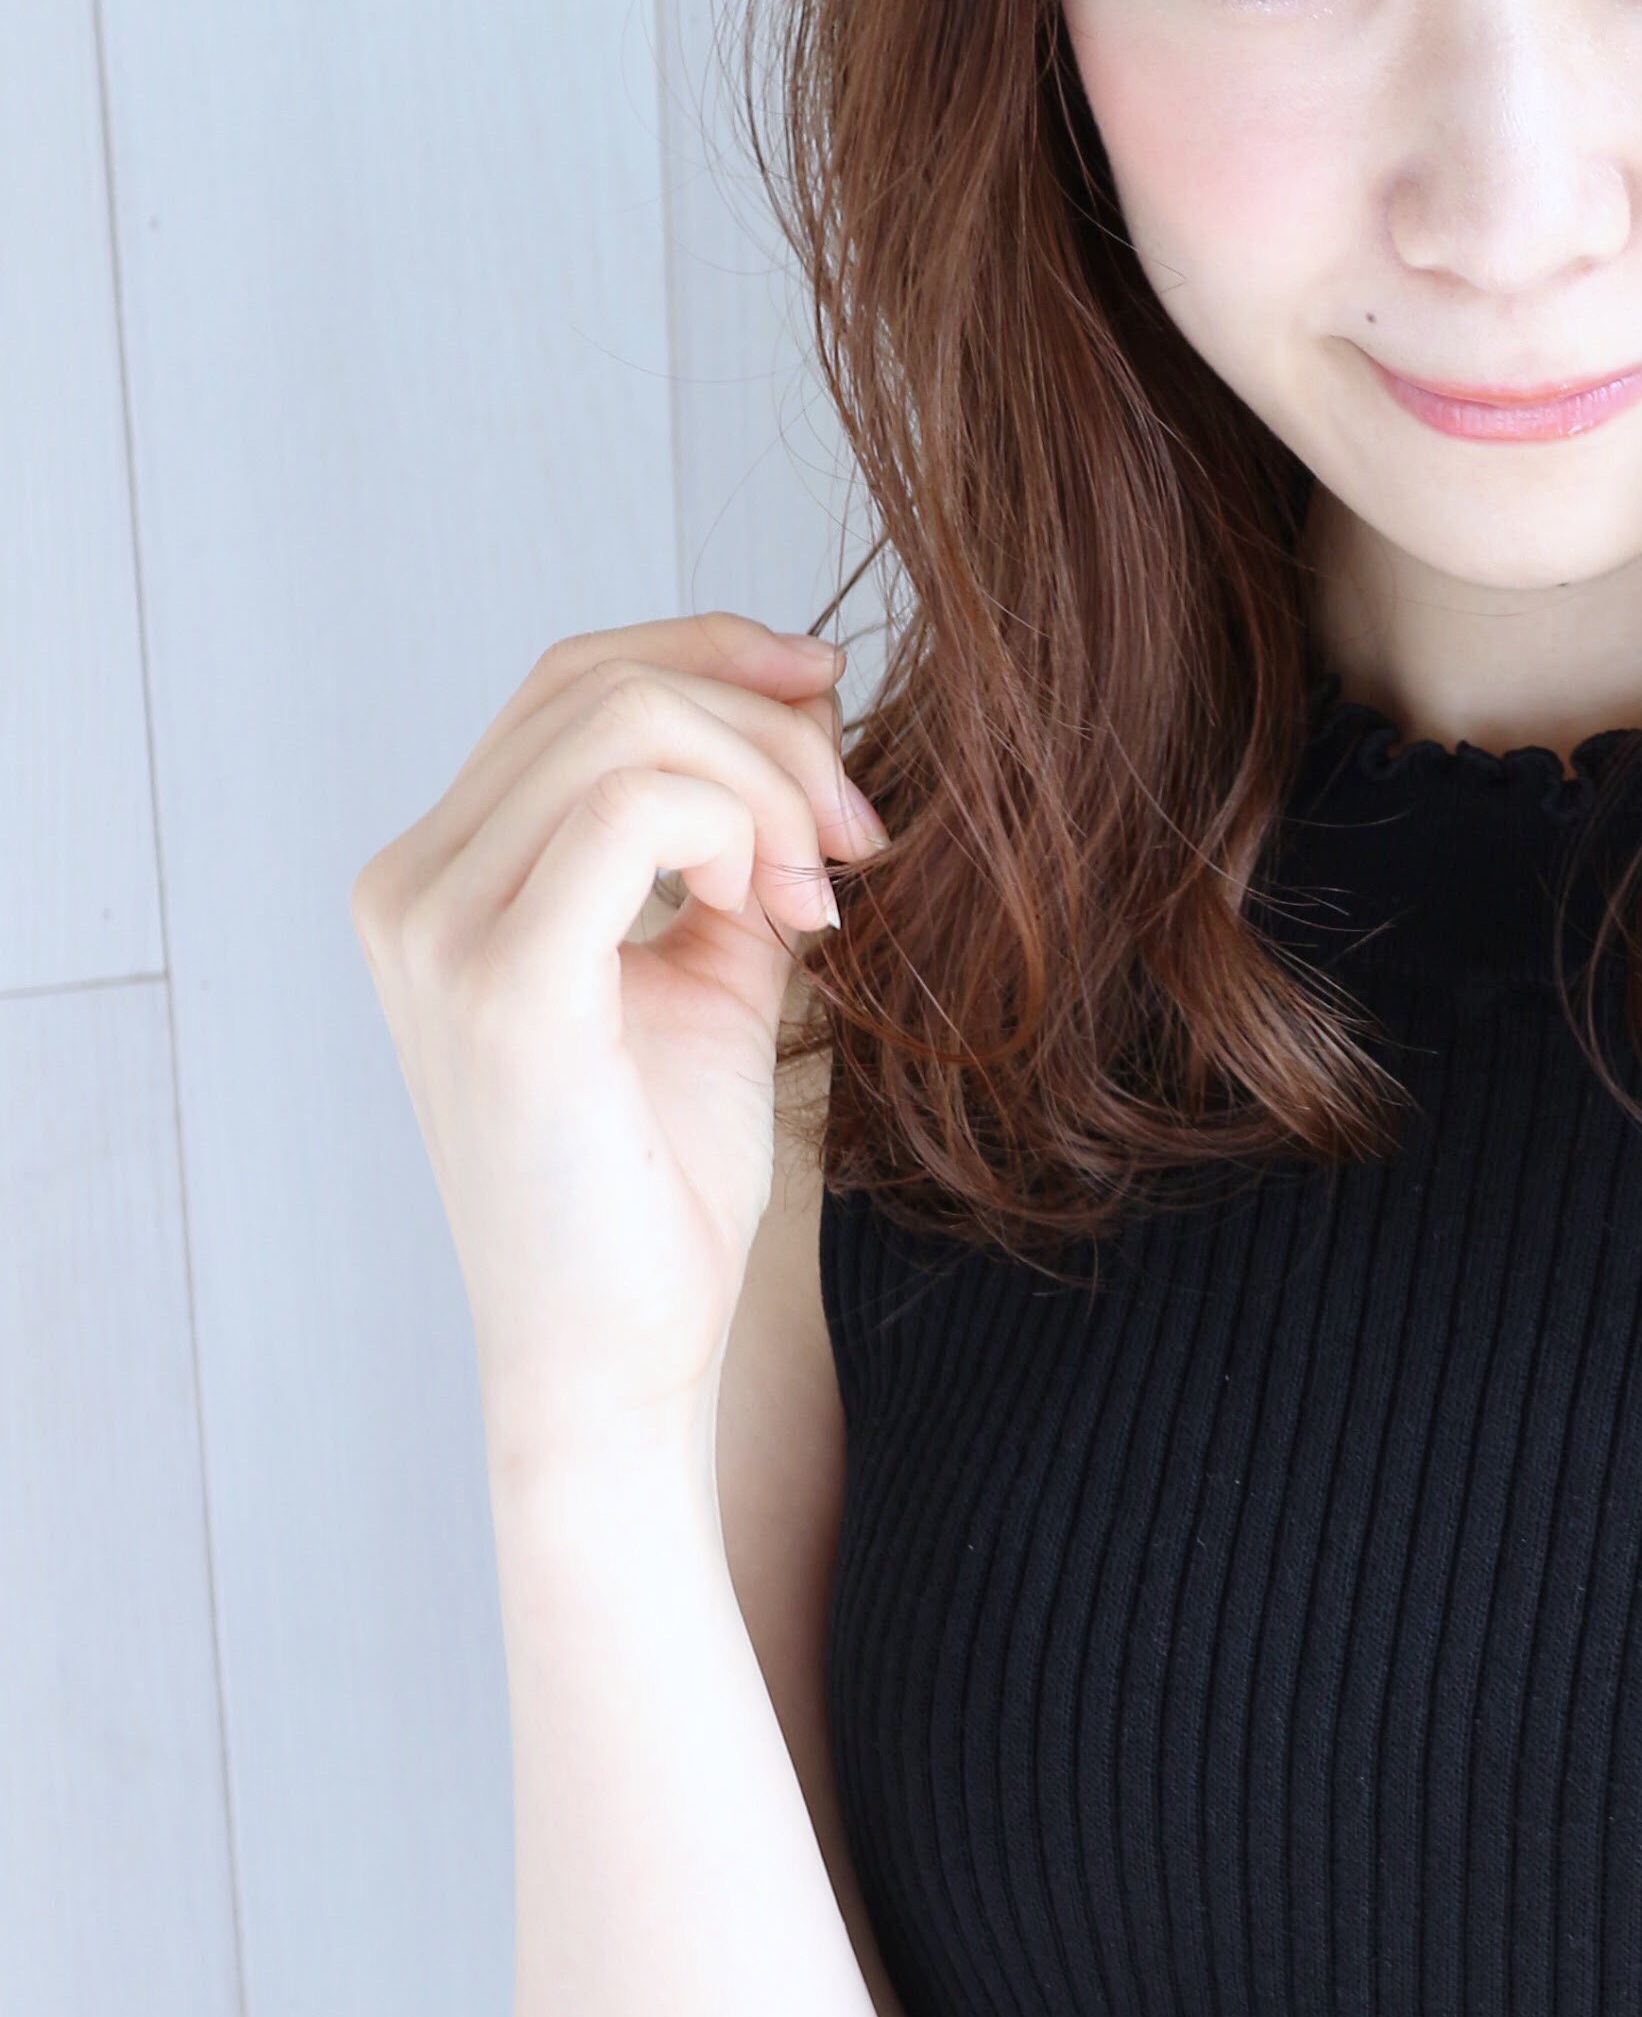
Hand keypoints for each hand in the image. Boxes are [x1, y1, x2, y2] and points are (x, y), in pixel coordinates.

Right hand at [349, 613, 889, 1457]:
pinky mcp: (498, 986)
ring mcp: (435, 929)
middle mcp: (410, 884)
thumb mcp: (707, 977)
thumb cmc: (656, 1185)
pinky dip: (737, 826)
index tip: (836, 711)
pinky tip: (783, 916)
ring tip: (821, 895)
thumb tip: (801, 729)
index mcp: (441, 873)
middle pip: (601, 683)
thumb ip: (730, 852)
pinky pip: (630, 808)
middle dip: (766, 726)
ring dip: (766, 782)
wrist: (618, 1355)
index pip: (573, 682)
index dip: (717, 661)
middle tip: (856, 838)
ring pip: (622, 725)